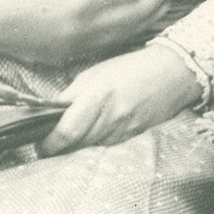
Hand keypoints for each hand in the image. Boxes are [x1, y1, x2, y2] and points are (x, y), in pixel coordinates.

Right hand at [0, 0, 171, 69]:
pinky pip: (108, 45)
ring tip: (162, 4)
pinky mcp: (71, 56)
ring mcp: (79, 46)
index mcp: (82, 1)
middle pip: (135, 16)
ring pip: (126, 35)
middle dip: (157, 0)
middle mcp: (85, 28)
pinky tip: (135, 22)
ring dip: (148, 19)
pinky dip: (127, 33)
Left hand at [39, 45, 201, 153]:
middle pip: (77, 144)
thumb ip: (72, 95)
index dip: (50, 144)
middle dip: (60, 146)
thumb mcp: (95, 74)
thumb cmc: (131, 68)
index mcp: (98, 96)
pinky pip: (107, 143)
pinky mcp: (133, 136)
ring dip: (78, 143)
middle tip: (50, 142)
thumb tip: (50, 113)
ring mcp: (124, 129)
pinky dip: (97, 139)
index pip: (67, 131)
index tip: (40, 145)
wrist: (173, 73)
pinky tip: (99, 127)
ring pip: (91, 146)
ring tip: (75, 131)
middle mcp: (111, 116)